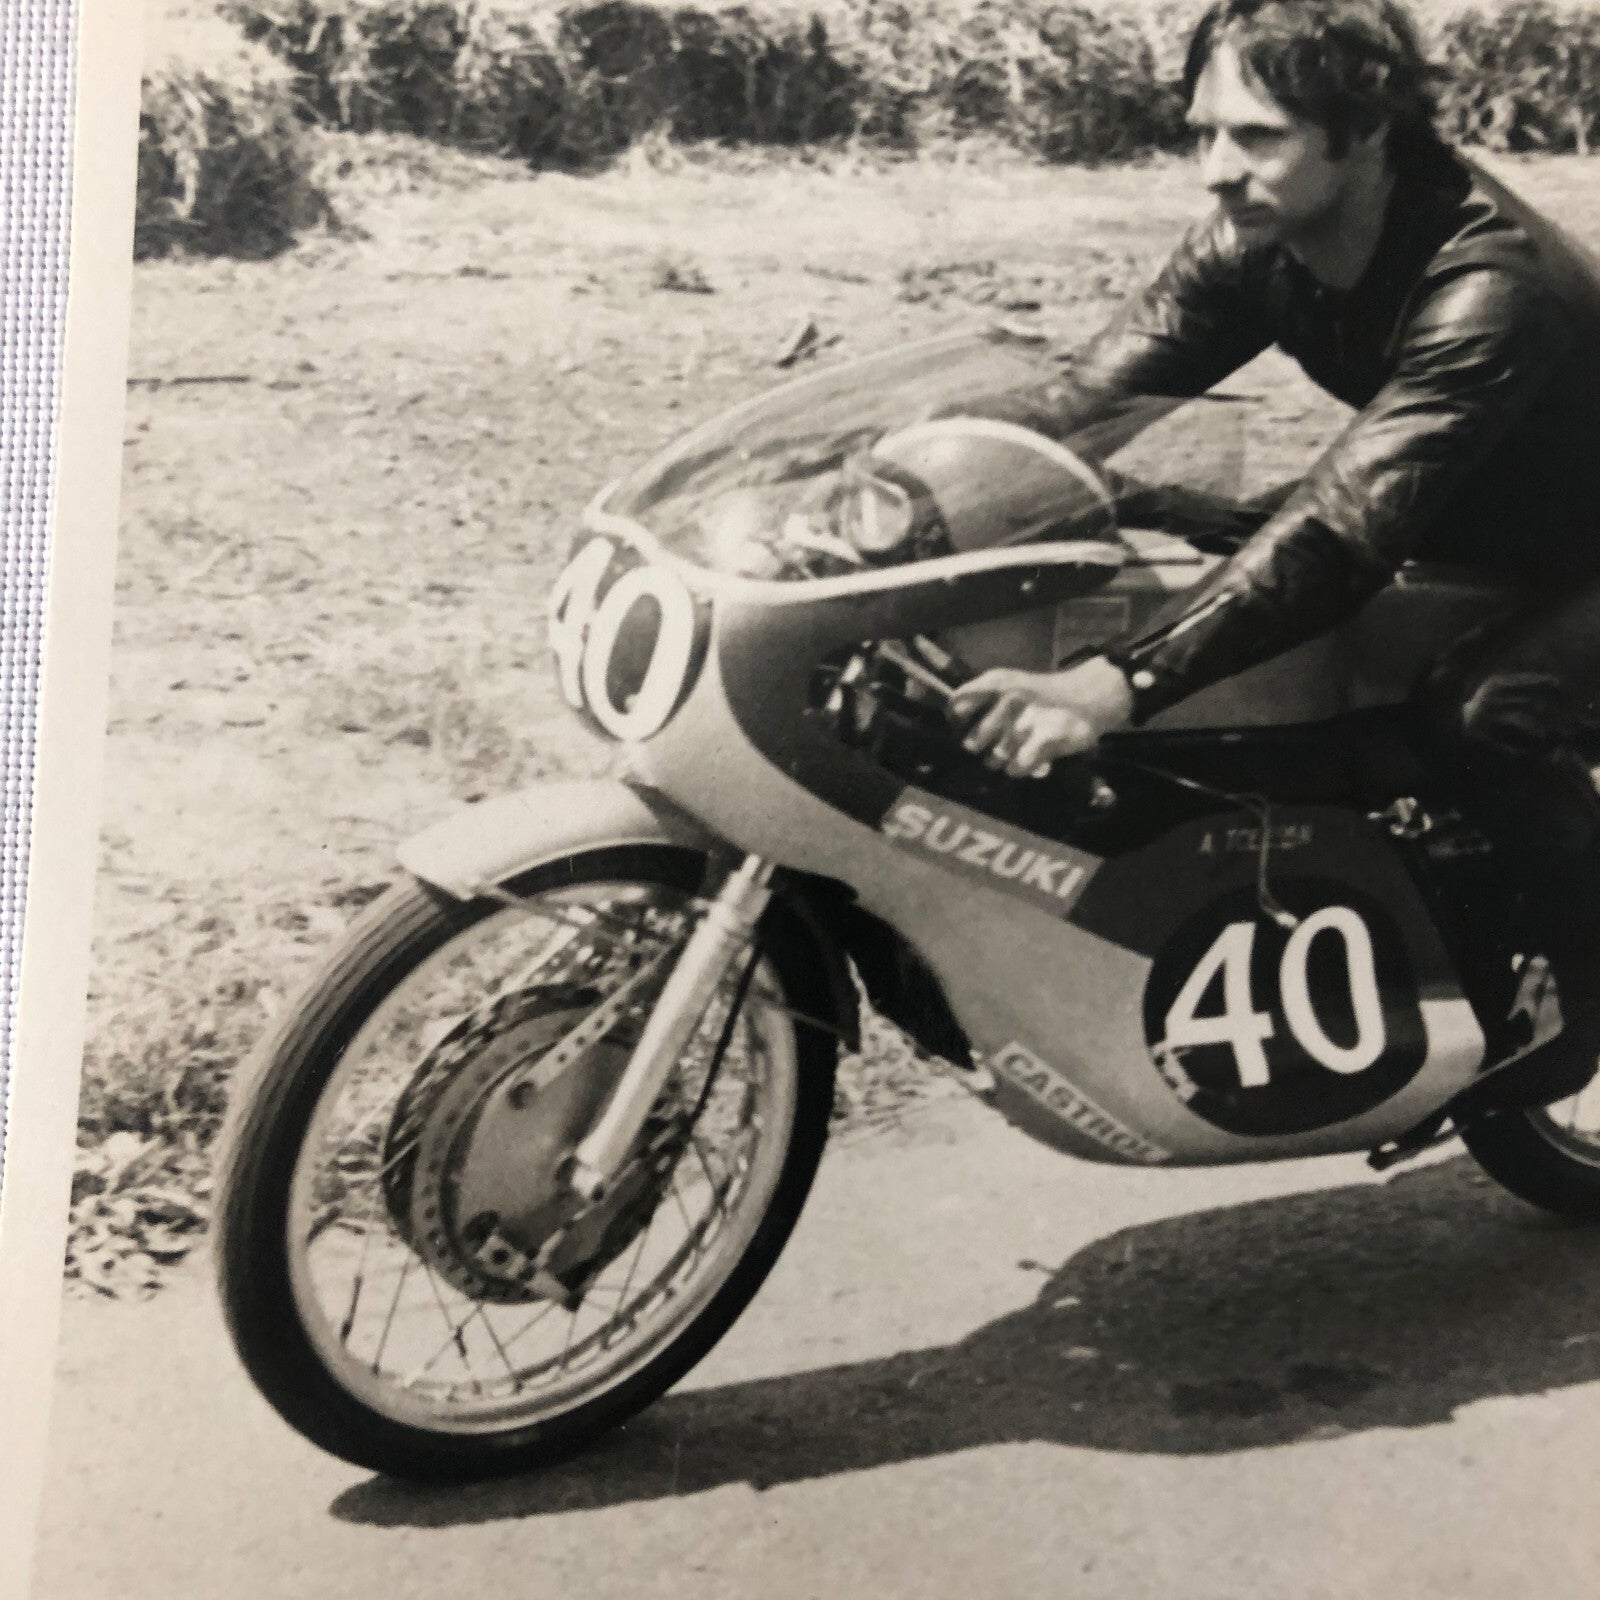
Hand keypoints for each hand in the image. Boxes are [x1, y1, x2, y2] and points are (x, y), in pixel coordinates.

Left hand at [948, 657, 1133, 777]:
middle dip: (982, 749)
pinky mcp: (1045, 740)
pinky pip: (1016, 767)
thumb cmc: (1038, 693)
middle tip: (996, 744)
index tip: (963, 729)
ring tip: (1014, 751)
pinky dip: (1019, 768)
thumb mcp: (1006, 682)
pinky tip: (1027, 759)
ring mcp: (1027, 720)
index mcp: (996, 682)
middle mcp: (1009, 698)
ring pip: (994, 758)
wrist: (1087, 697)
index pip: (957, 705)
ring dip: (1001, 760)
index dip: (956, 723)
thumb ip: (976, 696)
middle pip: (973, 742)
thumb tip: (950, 720)